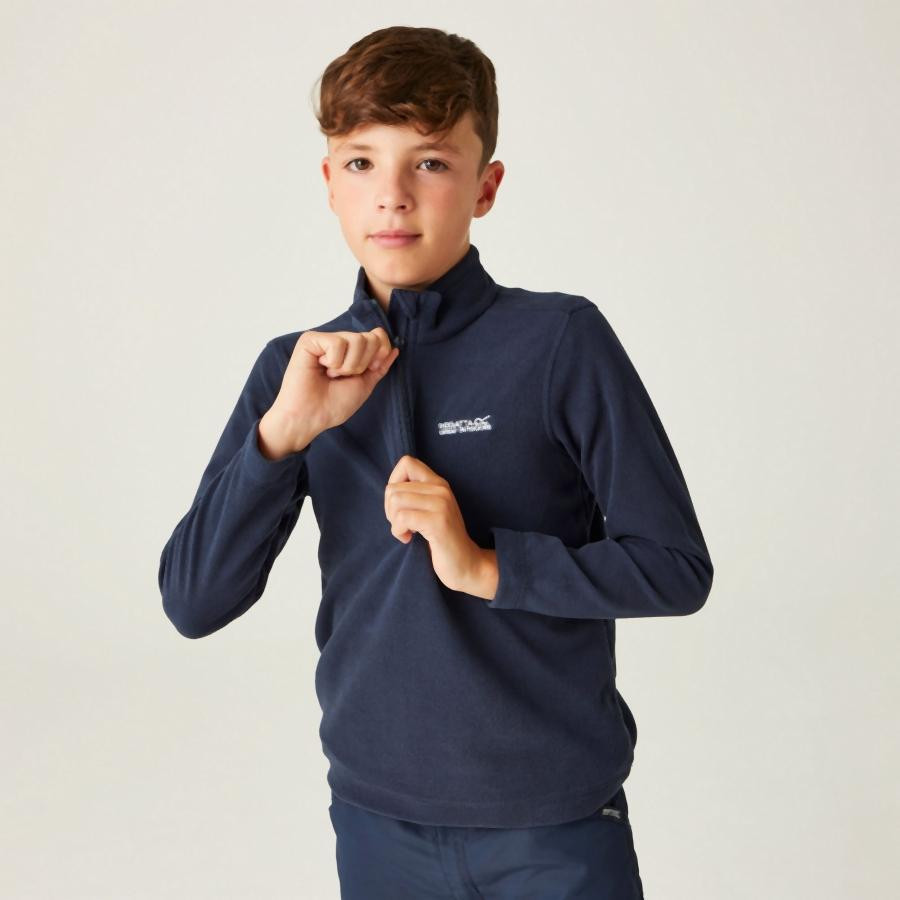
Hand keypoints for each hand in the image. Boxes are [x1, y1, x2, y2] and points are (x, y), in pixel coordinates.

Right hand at [267, 328, 399, 452]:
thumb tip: (394, 349)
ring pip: (356, 340)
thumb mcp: (364, 384)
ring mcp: (325, 339)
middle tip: (341, 377)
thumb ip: (379, 366)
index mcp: (352, 351)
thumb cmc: (333, 404)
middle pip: (370, 338)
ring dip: (347, 366)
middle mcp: (339, 341)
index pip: (378, 336)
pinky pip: (337, 343)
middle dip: (361, 365)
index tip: (364, 373)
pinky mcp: (310, 340)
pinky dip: (333, 362)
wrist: (311, 417)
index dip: (379, 355)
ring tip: (330, 375)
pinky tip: (320, 369)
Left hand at [384, 455, 498, 599]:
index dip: (394, 481)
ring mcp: (440, 504)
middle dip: (389, 509)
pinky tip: (408, 538)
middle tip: (402, 524)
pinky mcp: (437, 522)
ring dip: (393, 521)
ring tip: (406, 531)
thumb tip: (390, 489)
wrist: (466, 563)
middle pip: (393, 487)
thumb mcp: (431, 509)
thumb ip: (416, 495)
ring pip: (395, 500)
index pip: (407, 462)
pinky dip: (398, 531)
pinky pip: (402, 518)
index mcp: (438, 483)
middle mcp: (440, 489)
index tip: (400, 504)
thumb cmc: (442, 539)